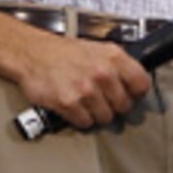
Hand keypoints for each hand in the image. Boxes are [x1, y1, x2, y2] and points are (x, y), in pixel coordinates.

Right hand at [13, 35, 151, 130]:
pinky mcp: (69, 104)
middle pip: (124, 106)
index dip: (135, 92)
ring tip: (84, 101)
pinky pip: (85, 123)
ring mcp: (86, 90)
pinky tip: (73, 105)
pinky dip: (79, 118)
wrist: (30, 53)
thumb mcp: (95, 49)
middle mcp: (102, 73)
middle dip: (113, 105)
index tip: (129, 94)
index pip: (142, 84)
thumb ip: (117, 65)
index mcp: (112, 57)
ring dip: (95, 113)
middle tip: (101, 98)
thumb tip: (135, 84)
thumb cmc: (61, 52)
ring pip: (106, 117)